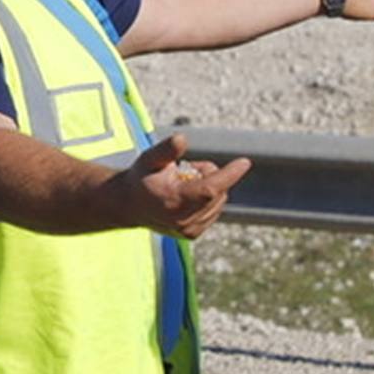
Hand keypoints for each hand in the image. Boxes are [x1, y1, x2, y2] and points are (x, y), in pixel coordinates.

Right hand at [116, 134, 251, 239]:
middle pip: (217, 192)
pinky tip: (186, 198)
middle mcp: (182, 220)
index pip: (209, 189)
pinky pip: (215, 210)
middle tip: (185, 170)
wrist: (128, 205)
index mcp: (173, 201)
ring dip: (209, 188)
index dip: (228, 175)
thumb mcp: (149, 158)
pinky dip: (207, 200)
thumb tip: (182, 139)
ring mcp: (188, 230)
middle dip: (209, 175)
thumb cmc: (141, 177)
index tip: (245, 162)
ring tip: (183, 184)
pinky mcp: (192, 234)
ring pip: (219, 201)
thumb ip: (166, 150)